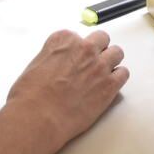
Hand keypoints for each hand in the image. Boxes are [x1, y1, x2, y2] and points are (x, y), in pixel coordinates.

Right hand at [2, 30, 128, 153]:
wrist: (38, 118)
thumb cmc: (29, 97)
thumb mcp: (34, 66)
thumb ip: (52, 58)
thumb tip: (57, 65)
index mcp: (63, 40)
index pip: (76, 36)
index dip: (75, 50)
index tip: (73, 59)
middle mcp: (84, 48)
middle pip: (101, 39)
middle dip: (97, 49)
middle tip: (91, 63)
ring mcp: (99, 65)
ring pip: (117, 53)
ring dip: (111, 61)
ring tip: (102, 74)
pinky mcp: (109, 85)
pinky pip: (123, 73)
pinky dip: (118, 78)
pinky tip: (109, 85)